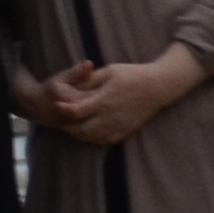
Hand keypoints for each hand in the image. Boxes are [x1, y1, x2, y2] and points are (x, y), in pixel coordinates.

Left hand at [50, 53, 201, 148]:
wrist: (157, 88)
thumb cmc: (133, 75)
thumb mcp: (109, 71)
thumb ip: (90, 79)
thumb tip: (74, 85)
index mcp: (103, 100)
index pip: (76, 111)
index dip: (63, 109)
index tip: (56, 105)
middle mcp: (109, 117)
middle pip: (81, 130)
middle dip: (68, 127)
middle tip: (61, 120)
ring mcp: (118, 126)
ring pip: (92, 138)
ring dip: (79, 135)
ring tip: (72, 127)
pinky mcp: (125, 131)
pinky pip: (105, 141)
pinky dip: (93, 139)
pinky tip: (89, 132)